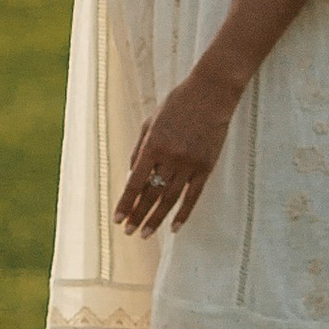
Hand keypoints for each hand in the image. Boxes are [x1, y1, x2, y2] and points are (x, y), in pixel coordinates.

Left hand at [115, 62, 244, 233]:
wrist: (211, 94)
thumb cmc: (177, 104)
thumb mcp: (151, 122)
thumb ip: (140, 149)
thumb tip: (132, 176)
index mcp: (153, 145)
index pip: (135, 182)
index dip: (126, 203)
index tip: (117, 219)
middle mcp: (171, 157)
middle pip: (152, 194)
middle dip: (138, 215)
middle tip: (129, 232)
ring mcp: (190, 163)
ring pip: (171, 199)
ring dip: (156, 219)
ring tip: (146, 234)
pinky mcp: (207, 166)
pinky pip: (193, 196)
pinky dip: (183, 213)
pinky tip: (174, 228)